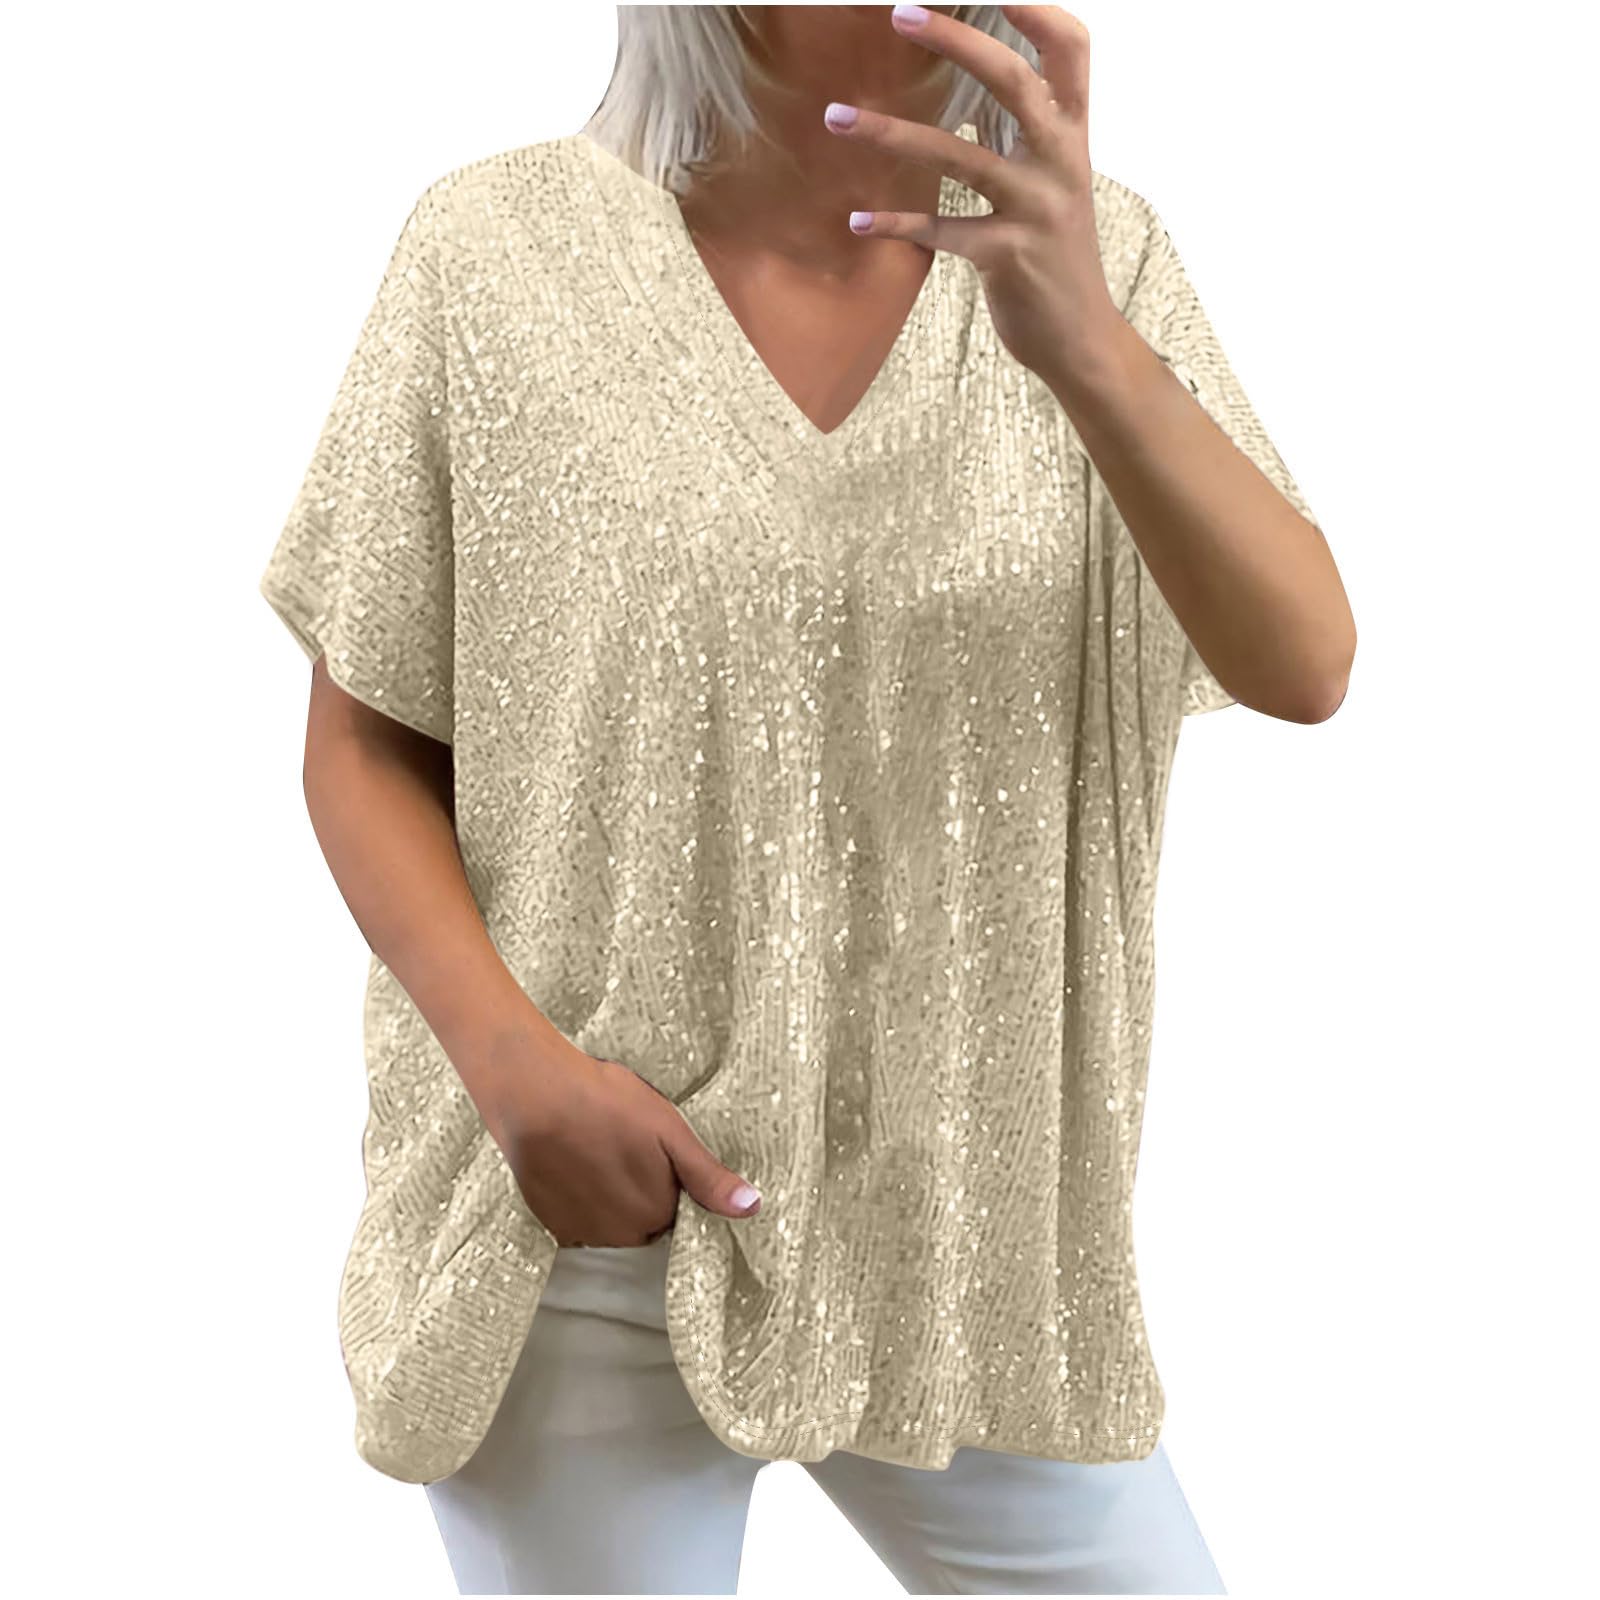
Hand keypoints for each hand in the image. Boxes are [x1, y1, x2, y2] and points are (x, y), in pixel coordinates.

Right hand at [477, 1038, 762, 1246]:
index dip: (670, 1183)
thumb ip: (707, 1177)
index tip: (657, 1157)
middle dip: (643, 1196)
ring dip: (613, 1203)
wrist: (534, 1095)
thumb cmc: (607, 1103)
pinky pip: (581, 1227)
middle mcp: (622, 1235)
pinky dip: (583, 1205)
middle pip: (646, 1224)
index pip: (677, 1213)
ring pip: (614, 1227)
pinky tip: (577, 1169)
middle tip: (627, 1149)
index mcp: (657, 1212)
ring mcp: (583, 1234)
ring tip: (601, 1156)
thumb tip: (752, 1209)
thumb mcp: (670, 1131)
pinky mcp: (552, 1225)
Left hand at [823, 4, 1123, 397]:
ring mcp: (1035, 209)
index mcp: (1074, 137)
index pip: (1071, 51)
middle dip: (956, 41)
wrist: (1080, 338)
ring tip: (836, 117)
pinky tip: (857, 222)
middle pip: (1012, 81)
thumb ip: (1019, 139)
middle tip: (899, 14)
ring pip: (957, 156)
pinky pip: (941, 230)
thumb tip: (976, 95)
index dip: (1037, 11)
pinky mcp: (1006, 257)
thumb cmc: (1056, 256)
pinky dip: (895, 225)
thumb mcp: (1050, 185)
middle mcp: (1060, 163)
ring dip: (891, 132)